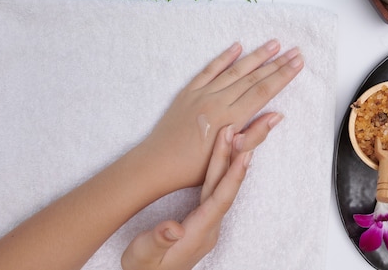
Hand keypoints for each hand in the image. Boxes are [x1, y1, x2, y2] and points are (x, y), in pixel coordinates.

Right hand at [121, 117, 271, 269]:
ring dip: (229, 161)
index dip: (232, 177)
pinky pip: (216, 191)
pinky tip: (226, 157)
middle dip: (232, 158)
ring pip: (221, 188)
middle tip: (239, 131)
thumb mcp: (142, 257)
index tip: (244, 155)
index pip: (219, 201)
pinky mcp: (202, 221)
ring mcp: (207, 224)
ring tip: (237, 136)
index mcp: (198, 234)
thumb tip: (173, 229)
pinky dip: (221, 172)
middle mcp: (208, 228)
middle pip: (224, 188)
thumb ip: (158, 241)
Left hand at [137, 39, 302, 192]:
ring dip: (256, 56)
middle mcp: (218, 101)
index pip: (263, 91)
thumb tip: (278, 116)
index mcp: (230, 119)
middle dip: (277, 63)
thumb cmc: (194, 169)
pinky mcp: (189, 92)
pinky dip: (224, 57)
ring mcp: (202, 94)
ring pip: (235, 70)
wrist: (157, 164)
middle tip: (295, 51)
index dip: (283, 76)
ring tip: (274, 44)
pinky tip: (237, 47)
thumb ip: (254, 136)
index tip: (298, 63)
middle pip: (254, 77)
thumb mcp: (229, 158)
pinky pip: (210, 70)